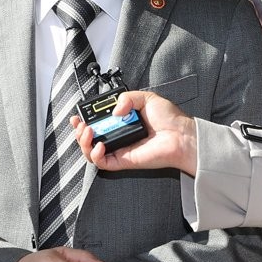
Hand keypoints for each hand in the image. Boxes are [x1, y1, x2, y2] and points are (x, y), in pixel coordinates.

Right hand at [71, 91, 196, 175]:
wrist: (182, 135)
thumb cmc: (170, 119)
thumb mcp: (146, 98)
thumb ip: (127, 98)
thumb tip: (114, 110)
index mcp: (122, 122)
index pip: (98, 123)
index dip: (86, 119)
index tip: (80, 115)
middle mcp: (119, 136)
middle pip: (90, 138)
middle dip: (79, 131)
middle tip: (81, 124)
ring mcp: (120, 149)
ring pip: (91, 152)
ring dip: (83, 142)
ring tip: (88, 132)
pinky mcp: (124, 161)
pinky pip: (103, 163)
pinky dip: (95, 155)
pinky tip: (99, 144)